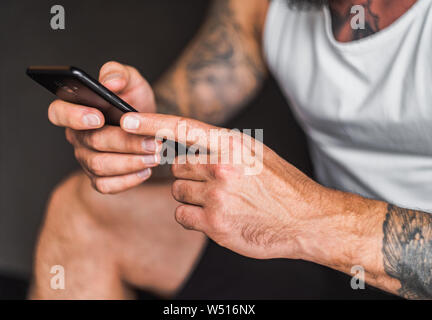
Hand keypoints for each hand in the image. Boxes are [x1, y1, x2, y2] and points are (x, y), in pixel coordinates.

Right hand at [48, 61, 161, 193]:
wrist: (148, 128)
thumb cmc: (134, 102)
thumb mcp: (131, 81)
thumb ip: (119, 74)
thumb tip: (110, 82)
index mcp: (75, 109)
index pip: (58, 113)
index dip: (74, 116)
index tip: (98, 117)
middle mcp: (76, 136)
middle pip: (91, 142)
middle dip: (124, 142)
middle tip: (152, 142)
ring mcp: (85, 158)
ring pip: (99, 166)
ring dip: (130, 162)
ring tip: (155, 156)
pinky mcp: (98, 178)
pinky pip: (106, 186)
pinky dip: (128, 180)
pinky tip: (146, 171)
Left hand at [120, 112, 328, 258]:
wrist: (306, 219)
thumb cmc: (281, 185)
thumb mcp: (256, 153)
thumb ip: (222, 146)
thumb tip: (189, 144)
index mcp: (232, 145)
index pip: (182, 128)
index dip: (151, 123)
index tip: (126, 121)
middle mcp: (222, 167)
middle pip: (176, 166)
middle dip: (188, 175)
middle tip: (213, 183)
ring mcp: (217, 196)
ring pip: (177, 191)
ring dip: (191, 196)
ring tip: (221, 201)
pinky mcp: (214, 223)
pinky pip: (182, 215)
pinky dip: (192, 217)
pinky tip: (217, 217)